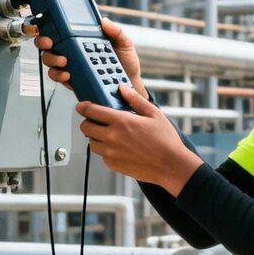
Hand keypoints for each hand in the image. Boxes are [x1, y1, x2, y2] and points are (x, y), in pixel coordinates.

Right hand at [36, 18, 146, 94]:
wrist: (129, 85)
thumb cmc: (126, 64)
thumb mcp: (124, 44)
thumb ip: (116, 32)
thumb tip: (104, 21)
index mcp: (84, 40)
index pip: (62, 31)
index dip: (50, 27)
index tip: (49, 27)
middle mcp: (75, 52)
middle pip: (50, 46)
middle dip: (45, 43)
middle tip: (51, 44)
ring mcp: (72, 66)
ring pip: (51, 62)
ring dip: (53, 60)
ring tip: (65, 61)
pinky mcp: (73, 81)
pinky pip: (59, 78)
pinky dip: (60, 75)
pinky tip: (68, 74)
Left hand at [76, 84, 200, 192]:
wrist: (171, 165)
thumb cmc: (165, 141)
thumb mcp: (154, 114)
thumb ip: (135, 100)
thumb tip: (122, 89)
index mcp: (121, 121)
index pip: (91, 111)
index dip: (83, 106)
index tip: (82, 106)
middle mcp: (112, 137)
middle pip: (85, 127)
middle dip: (89, 122)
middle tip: (97, 121)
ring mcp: (110, 152)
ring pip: (91, 142)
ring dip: (96, 136)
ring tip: (110, 134)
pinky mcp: (112, 164)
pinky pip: (101, 155)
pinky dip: (105, 150)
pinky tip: (119, 147)